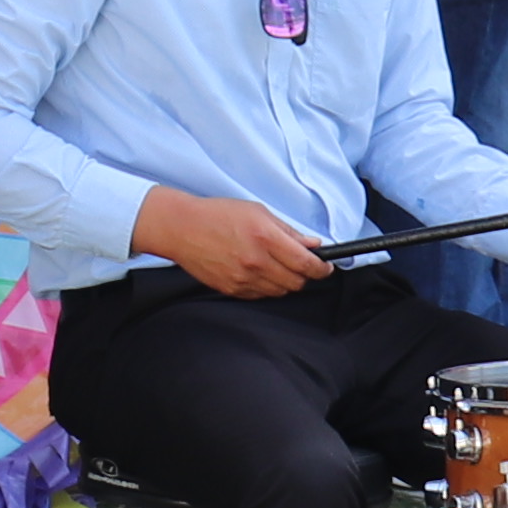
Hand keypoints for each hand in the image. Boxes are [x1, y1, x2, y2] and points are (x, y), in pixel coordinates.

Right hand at [134, 187, 327, 299]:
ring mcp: (243, 279)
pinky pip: (260, 295)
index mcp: (266, 238)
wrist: (182, 228)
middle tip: (302, 264)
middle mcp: (256, 261)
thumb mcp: (257, 212)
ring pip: (280, 291)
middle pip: (296, 282)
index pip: (306, 263)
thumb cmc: (218, 215)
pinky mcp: (232, 289)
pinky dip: (266, 286)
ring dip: (286, 281)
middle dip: (305, 275)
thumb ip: (288, 231)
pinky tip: (259, 271)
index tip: (326, 267)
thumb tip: (312, 244)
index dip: (321, 268)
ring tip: (277, 266)